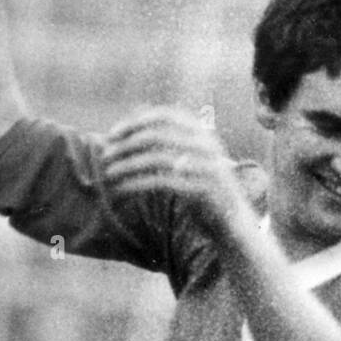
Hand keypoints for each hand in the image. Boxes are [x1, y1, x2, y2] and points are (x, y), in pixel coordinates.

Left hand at [101, 108, 244, 229]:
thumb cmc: (204, 191)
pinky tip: (122, 189)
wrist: (234, 224)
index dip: (136, 121)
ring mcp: (207, 167)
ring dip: (128, 165)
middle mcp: (208, 145)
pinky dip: (138, 184)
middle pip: (157, 135)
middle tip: (105, 156)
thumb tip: (135, 117)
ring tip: (108, 174)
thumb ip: (169, 141)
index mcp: (204, 133)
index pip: (165, 115)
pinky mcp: (203, 190)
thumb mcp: (189, 160)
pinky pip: (162, 182)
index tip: (112, 134)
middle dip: (127, 144)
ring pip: (157, 159)